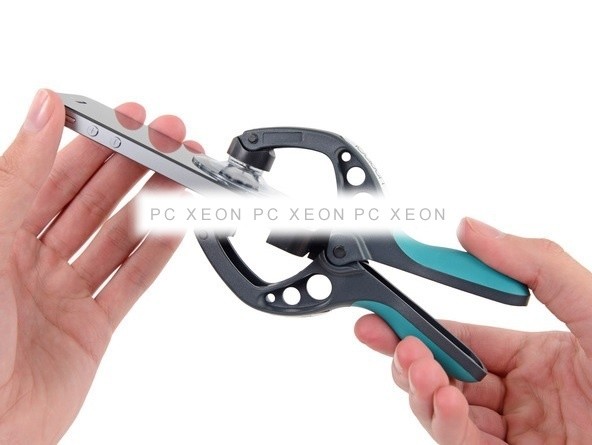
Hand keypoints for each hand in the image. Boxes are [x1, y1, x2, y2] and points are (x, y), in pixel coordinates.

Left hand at [0, 90, 198, 443]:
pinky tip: (177, 226)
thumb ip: (18, 176)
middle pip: (94, 199)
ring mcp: (64, 292)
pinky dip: (158, 253)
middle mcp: (31, 258)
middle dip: (134, 166)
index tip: (128, 117)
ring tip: (186, 176)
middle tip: (171, 140)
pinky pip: (132, 282)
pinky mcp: (91, 327)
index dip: (93, 141)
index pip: (54, 172)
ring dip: (154, 204)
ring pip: (119, 236)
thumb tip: (43, 109)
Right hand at [355, 218, 591, 443]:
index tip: (384, 307)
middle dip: (407, 355)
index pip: (462, 338)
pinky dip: (446, 425)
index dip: (420, 322)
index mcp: (537, 358)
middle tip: (381, 335)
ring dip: (422, 388)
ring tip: (418, 367)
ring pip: (444, 413)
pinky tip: (446, 402)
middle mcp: (522, 400)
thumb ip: (534, 263)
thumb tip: (471, 229)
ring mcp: (516, 437)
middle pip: (444, 375)